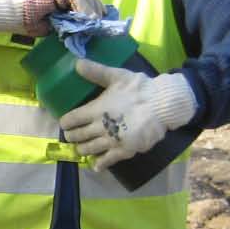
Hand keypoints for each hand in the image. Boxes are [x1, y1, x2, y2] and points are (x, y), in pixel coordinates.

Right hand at [0, 0, 104, 36]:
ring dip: (91, 10)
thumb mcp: (57, 23)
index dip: (96, 9)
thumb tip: (88, 27)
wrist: (14, 16)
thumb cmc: (31, 22)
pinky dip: (83, 7)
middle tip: (100, 24)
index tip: (102, 22)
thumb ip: (71, 21)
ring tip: (94, 24)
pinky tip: (87, 18)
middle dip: (96, 10)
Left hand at [60, 59, 196, 171]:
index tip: (65, 124)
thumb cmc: (140, 89)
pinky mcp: (125, 150)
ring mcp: (112, 141)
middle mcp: (101, 127)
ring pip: (89, 149)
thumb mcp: (117, 76)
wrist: (164, 104)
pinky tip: (96, 165)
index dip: (66, 123)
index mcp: (96, 109)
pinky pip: (108, 160)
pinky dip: (100, 164)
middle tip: (71, 137)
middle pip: (78, 136)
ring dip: (82, 150)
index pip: (72, 119)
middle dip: (72, 137)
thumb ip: (96, 72)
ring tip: (80, 149)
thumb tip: (76, 63)